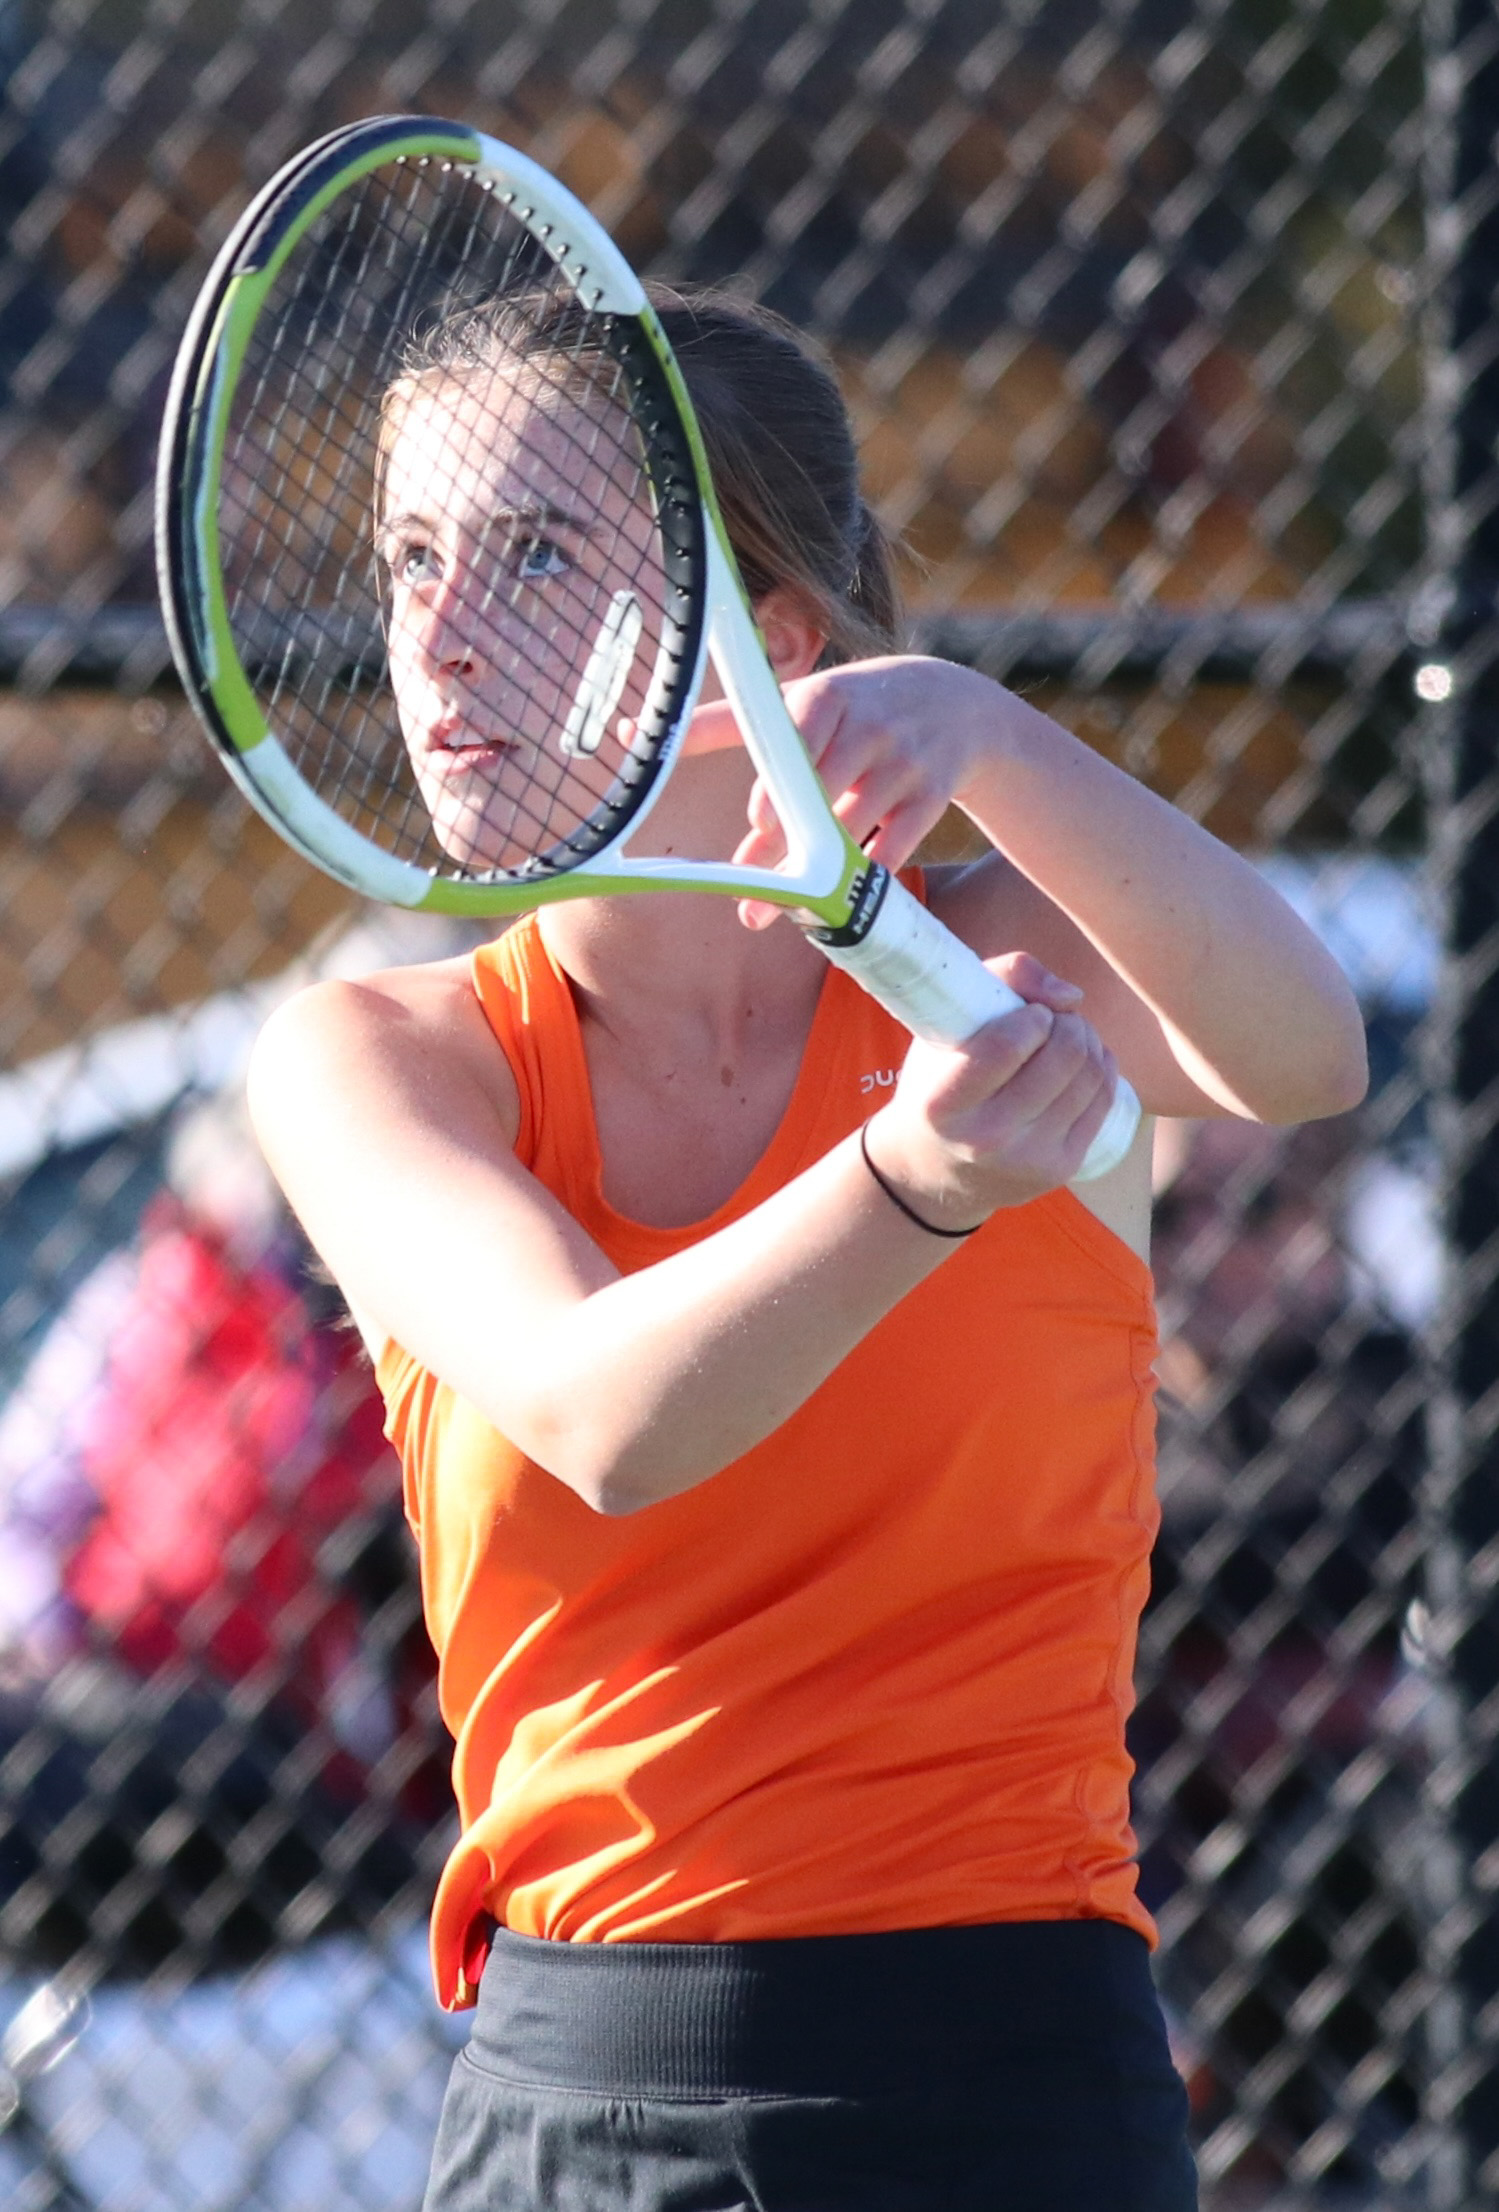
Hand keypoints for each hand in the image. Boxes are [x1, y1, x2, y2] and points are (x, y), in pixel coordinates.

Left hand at [733, 655, 997, 926]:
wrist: (951, 705)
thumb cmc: (851, 706)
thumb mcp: (797, 700)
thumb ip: (722, 722)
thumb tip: (630, 732)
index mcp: (828, 697)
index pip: (801, 738)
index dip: (780, 783)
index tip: (759, 822)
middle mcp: (871, 727)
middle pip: (824, 791)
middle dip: (789, 844)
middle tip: (754, 894)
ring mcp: (905, 764)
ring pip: (855, 826)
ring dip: (820, 871)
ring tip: (785, 907)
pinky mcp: (931, 799)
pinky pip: (895, 848)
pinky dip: (865, 875)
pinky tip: (837, 899)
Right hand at [865, 952, 1118, 1226]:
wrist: (935, 1170)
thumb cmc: (938, 1083)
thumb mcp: (943, 1029)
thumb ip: (1001, 980)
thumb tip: (1072, 997)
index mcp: (943, 1105)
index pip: (1007, 1045)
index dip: (1033, 1015)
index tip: (1030, 1012)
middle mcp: (985, 1139)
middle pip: (1063, 1056)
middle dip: (1068, 1023)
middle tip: (1054, 1019)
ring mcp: (1028, 1159)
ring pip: (1091, 1075)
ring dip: (1088, 1040)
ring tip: (1067, 1035)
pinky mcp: (1062, 1168)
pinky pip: (1104, 1100)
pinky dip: (1102, 1067)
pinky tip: (1083, 1059)